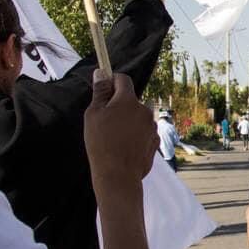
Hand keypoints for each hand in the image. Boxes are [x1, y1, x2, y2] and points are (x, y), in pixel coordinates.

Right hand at [85, 70, 158, 189]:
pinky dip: (135, 134)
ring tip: (113, 137)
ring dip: (127, 121)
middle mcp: (145, 110)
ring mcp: (152, 126)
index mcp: (129, 101)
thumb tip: (101, 73)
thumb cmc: (101, 143)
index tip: (103, 90)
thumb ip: (100, 92)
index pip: (123, 79)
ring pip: (137, 116)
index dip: (112, 81)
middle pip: (130, 100)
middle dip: (118, 105)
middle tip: (104, 121)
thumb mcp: (94, 114)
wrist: (118, 175)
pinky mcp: (155, 141)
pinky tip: (124, 146)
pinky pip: (143, 131)